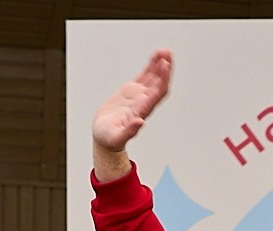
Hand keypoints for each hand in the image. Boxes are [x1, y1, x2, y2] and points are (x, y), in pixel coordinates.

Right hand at [92, 49, 172, 177]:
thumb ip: (129, 131)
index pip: (157, 92)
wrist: (105, 137)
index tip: (165, 65)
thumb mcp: (116, 137)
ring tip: (164, 50)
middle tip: (168, 53)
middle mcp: (144, 102)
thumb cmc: (109, 139)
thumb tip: (140, 122)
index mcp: (142, 110)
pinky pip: (145, 76)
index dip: (163, 78)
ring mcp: (140, 96)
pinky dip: (151, 66)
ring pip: (154, 77)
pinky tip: (156, 56)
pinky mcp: (132, 91)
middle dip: (165, 68)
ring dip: (160, 64)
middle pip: (160, 83)